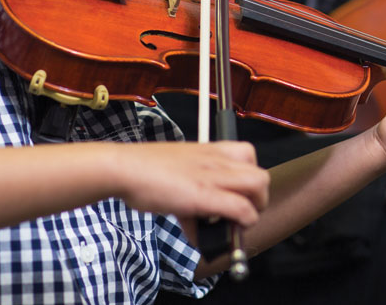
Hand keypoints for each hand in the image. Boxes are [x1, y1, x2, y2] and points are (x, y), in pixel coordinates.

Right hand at [114, 141, 269, 239]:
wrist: (125, 168)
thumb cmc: (144, 170)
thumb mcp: (176, 172)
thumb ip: (191, 191)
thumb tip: (195, 220)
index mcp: (210, 150)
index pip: (248, 156)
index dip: (248, 180)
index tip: (236, 196)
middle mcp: (216, 160)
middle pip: (261, 174)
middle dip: (258, 199)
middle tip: (240, 213)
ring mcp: (212, 176)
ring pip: (259, 186)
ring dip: (253, 210)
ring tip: (234, 223)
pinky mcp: (204, 195)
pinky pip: (241, 208)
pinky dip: (240, 223)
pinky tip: (222, 234)